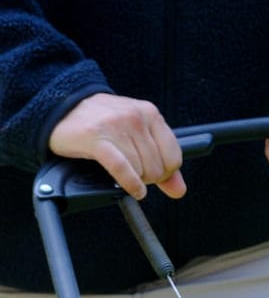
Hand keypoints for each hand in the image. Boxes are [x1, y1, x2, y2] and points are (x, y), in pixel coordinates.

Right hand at [47, 93, 184, 199]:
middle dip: (147, 177)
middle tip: (132, 172)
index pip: (174, 157)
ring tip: (121, 172)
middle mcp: (135, 116)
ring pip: (141, 170)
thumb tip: (179, 190)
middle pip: (158, 167)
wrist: (60, 108)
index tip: (152, 173)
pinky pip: (123, 169)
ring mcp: (115, 125)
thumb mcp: (136, 136)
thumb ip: (162, 161)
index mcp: (150, 113)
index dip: (166, 173)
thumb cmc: (101, 123)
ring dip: (134, 179)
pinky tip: (133, 189)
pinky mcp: (95, 138)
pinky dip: (131, 184)